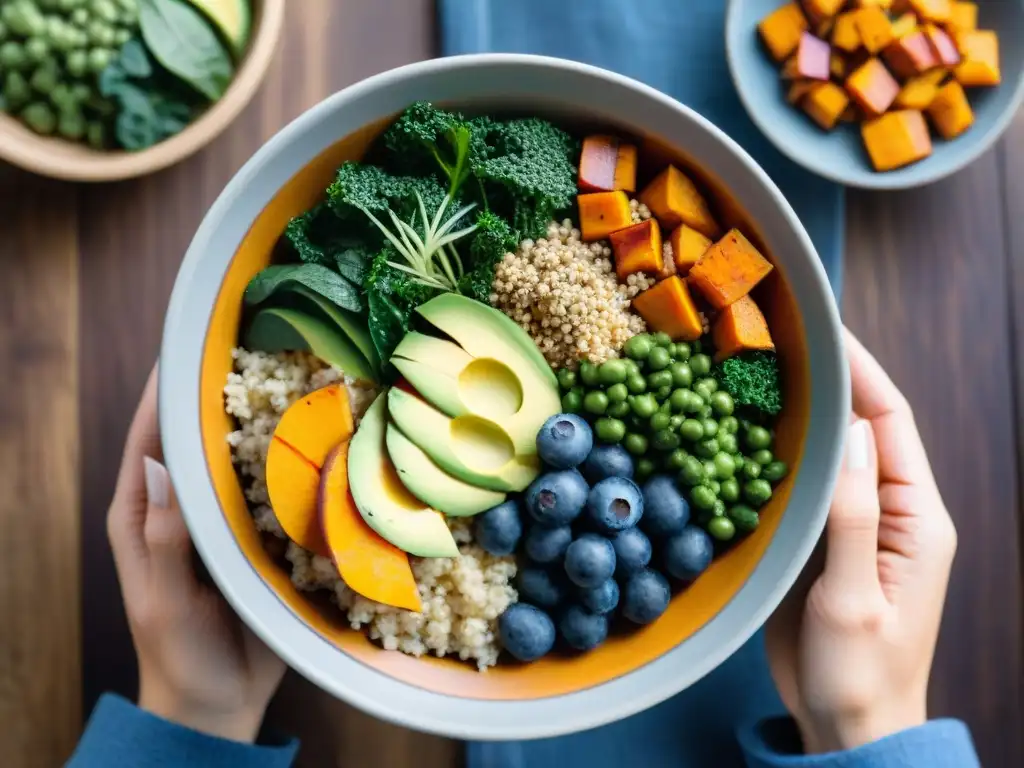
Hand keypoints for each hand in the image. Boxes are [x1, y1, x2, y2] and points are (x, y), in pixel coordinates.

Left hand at [107, 366, 286, 742]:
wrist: (218, 700)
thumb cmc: (179, 655)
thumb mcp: (162, 602)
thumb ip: (163, 538)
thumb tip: (161, 463)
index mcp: (142, 514)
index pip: (146, 438)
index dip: (163, 390)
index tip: (188, 345)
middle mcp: (181, 506)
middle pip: (194, 436)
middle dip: (217, 393)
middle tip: (256, 348)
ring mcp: (220, 519)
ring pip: (236, 457)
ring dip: (259, 422)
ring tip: (293, 381)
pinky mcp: (255, 535)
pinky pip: (271, 488)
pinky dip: (289, 462)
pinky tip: (319, 442)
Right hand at [765, 330, 957, 753]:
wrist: (846, 725)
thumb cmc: (859, 671)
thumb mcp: (854, 597)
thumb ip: (854, 514)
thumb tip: (851, 430)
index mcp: (916, 517)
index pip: (891, 422)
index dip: (862, 371)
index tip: (826, 330)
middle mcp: (890, 511)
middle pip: (863, 428)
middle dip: (828, 382)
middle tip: (778, 343)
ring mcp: (856, 526)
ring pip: (830, 453)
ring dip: (799, 417)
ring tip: (756, 376)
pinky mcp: (823, 543)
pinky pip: (805, 486)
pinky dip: (779, 456)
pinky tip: (744, 438)